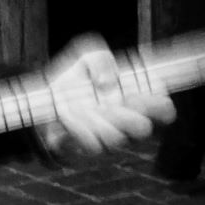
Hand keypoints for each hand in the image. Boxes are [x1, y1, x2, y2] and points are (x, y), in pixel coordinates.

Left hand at [38, 33, 174, 159]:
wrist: (43, 98)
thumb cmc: (73, 77)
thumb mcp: (86, 55)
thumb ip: (99, 57)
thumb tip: (107, 81)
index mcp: (133, 100)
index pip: (161, 110)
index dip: (161, 106)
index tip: (148, 96)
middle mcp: (125, 123)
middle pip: (142, 129)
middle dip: (131, 116)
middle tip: (114, 103)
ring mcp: (108, 138)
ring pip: (116, 138)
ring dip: (100, 121)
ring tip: (83, 107)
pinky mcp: (87, 149)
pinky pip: (92, 145)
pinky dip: (80, 128)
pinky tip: (68, 115)